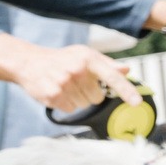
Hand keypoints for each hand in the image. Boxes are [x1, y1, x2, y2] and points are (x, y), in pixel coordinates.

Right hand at [0, 35, 142, 113]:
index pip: (112, 77)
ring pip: (84, 104)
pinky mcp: (53, 95)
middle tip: (75, 82)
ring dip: (76, 99)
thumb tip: (126, 70)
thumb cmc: (61, 59)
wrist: (28, 62)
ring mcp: (64, 83)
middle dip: (89, 93)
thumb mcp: (84, 55)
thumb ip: (106, 64)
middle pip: (98, 97)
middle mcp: (77, 70)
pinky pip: (70, 109)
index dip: (126, 91)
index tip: (137, 102)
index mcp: (88, 59)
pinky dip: (65, 104)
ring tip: (65, 86)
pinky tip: (57, 92)